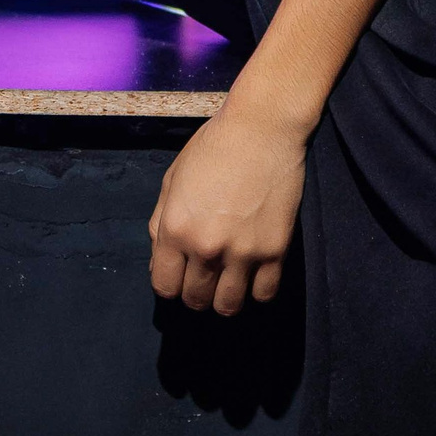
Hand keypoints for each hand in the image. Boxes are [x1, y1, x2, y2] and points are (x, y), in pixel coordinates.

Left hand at [147, 95, 309, 315]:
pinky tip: (254, 276)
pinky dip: (257, 292)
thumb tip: (159, 262)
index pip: (165, 287)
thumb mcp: (172, 181)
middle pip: (196, 300)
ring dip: (225, 300)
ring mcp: (242, 252)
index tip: (180, 276)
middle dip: (196, 294)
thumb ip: (161, 225)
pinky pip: (264, 294)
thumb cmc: (213, 148)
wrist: (261, 129)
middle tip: (205, 278)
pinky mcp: (275, 250)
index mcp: (175, 229)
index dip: (171, 284)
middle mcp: (205, 247)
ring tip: (229, 283)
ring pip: (229, 306)